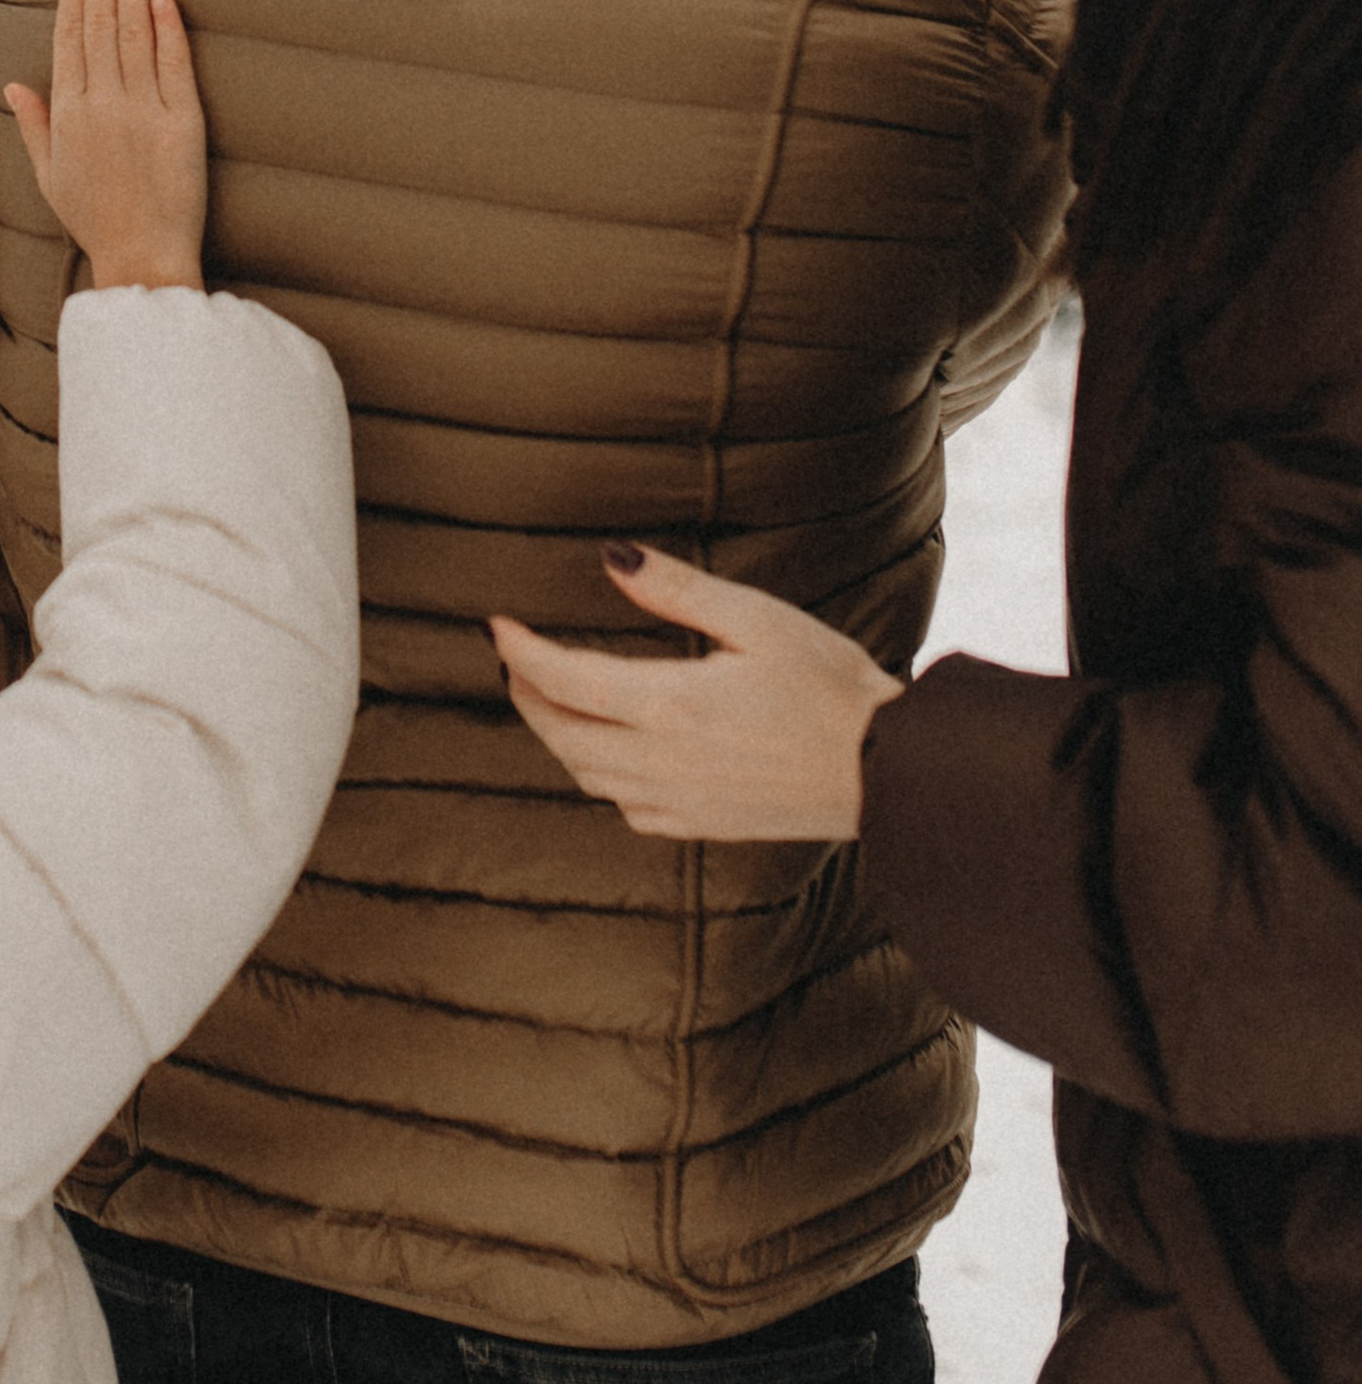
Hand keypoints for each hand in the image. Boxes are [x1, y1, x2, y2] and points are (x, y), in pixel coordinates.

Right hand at [5, 0, 206, 293]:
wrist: (141, 257)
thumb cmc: (93, 220)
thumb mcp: (48, 174)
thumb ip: (33, 124)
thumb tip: (15, 84)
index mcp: (68, 113)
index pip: (68, 37)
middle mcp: (103, 104)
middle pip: (99, 25)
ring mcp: (144, 111)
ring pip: (134, 36)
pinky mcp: (184, 124)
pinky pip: (174, 68)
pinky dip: (169, 31)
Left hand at [489, 545, 900, 841]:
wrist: (886, 772)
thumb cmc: (830, 686)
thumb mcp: (756, 619)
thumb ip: (676, 590)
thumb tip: (611, 558)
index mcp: (668, 706)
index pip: (563, 679)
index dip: (519, 650)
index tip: (496, 624)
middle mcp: (661, 762)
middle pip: (560, 733)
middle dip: (524, 693)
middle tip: (512, 659)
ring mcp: (679, 800)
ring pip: (585, 774)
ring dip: (555, 735)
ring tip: (548, 698)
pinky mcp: (702, 825)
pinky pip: (626, 807)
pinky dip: (599, 776)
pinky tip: (611, 755)